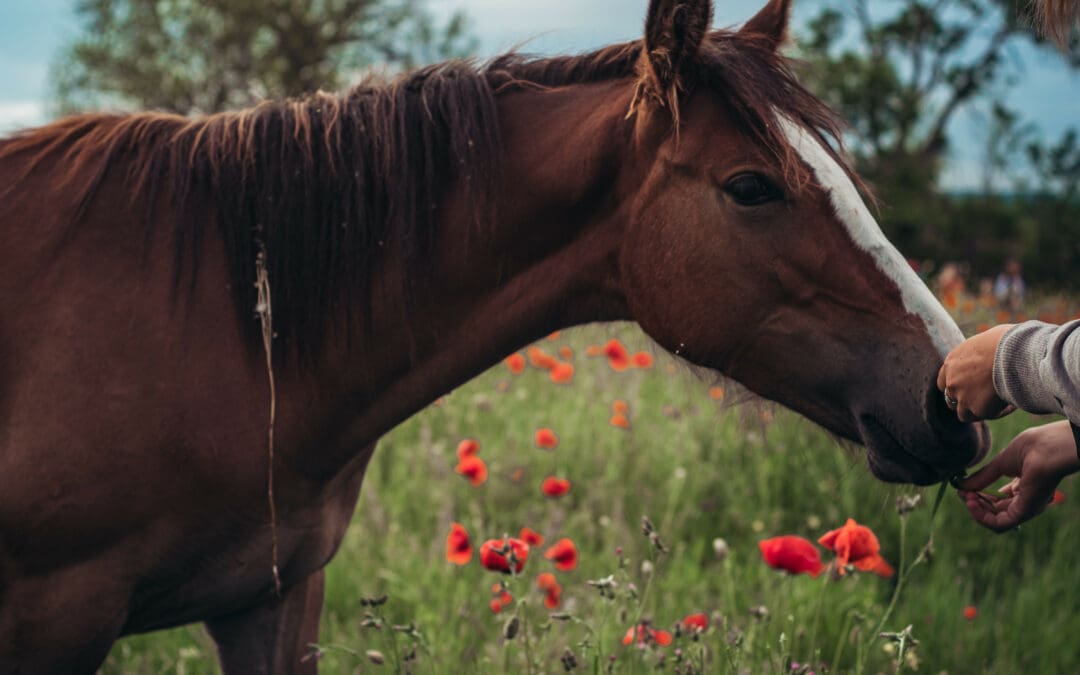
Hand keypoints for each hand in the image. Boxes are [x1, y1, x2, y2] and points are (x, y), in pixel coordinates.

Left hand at [937, 324, 1013, 421]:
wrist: (1013, 354)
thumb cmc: (1005, 341)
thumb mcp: (983, 343)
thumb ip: (977, 356)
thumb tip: (989, 356)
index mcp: (951, 363)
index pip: (944, 382)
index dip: (957, 386)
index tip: (971, 387)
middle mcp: (952, 382)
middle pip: (951, 399)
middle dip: (964, 401)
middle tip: (983, 398)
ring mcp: (962, 397)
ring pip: (963, 413)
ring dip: (977, 411)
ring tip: (996, 405)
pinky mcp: (978, 409)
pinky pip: (984, 416)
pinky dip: (995, 413)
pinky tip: (1009, 405)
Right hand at [957, 420, 1079, 531]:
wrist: (1046, 448)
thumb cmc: (1031, 448)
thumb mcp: (1000, 463)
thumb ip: (982, 477)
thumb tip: (962, 486)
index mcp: (1023, 486)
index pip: (998, 500)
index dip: (979, 496)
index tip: (964, 488)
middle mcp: (1026, 500)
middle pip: (995, 511)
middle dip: (975, 503)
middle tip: (962, 493)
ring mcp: (1025, 507)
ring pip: (995, 521)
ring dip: (976, 511)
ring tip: (966, 497)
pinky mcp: (1023, 512)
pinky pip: (999, 524)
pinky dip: (981, 516)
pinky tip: (971, 502)